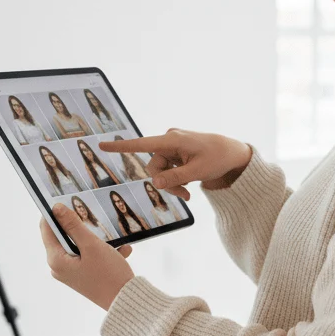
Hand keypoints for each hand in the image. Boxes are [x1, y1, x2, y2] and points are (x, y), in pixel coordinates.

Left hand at [40, 204, 134, 310]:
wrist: (127, 301)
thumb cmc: (108, 274)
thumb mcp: (92, 245)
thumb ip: (73, 225)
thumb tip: (57, 208)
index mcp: (56, 259)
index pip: (46, 228)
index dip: (55, 213)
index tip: (67, 200)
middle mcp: (59, 267)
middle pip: (64, 236)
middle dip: (82, 227)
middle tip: (96, 219)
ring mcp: (71, 272)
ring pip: (80, 245)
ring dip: (98, 240)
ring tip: (115, 241)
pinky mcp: (82, 275)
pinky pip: (90, 256)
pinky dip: (104, 251)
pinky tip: (122, 251)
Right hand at [98, 129, 252, 199]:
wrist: (233, 154)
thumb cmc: (217, 158)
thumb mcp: (197, 172)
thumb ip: (175, 178)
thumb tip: (155, 184)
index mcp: (172, 140)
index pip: (142, 144)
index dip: (121, 147)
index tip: (101, 146)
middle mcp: (169, 141)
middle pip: (153, 167)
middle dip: (165, 184)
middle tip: (184, 196)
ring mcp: (172, 148)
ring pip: (160, 172)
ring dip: (172, 185)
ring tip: (188, 195)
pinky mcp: (176, 154)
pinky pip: (168, 171)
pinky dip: (176, 181)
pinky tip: (189, 188)